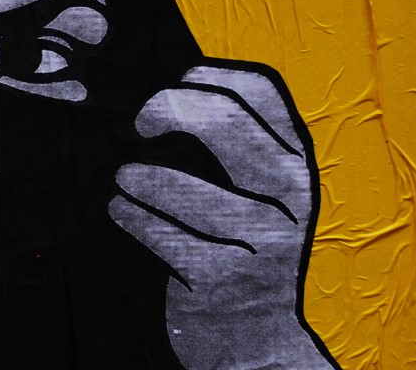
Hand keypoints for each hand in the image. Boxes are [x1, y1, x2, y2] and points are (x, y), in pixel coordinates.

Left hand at [109, 63, 334, 368]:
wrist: (256, 338)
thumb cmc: (240, 244)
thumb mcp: (255, 191)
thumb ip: (229, 141)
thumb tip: (161, 87)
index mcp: (295, 162)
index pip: (259, 90)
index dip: (206, 76)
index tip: (169, 82)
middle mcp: (289, 197)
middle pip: (226, 122)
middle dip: (168, 109)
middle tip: (137, 124)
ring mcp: (261, 242)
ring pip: (187, 187)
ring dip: (139, 177)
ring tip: (121, 179)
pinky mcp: (224, 280)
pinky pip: (163, 236)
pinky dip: (132, 217)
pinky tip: (120, 210)